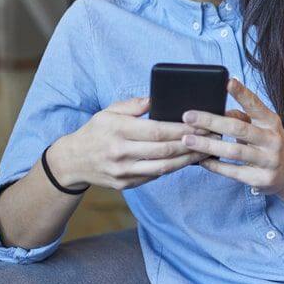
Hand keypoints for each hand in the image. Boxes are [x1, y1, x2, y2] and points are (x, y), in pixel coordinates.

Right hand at [61, 95, 222, 190]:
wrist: (71, 161)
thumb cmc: (96, 131)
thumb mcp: (109, 111)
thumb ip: (134, 105)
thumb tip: (158, 99)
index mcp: (118, 130)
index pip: (157, 130)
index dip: (182, 129)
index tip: (202, 125)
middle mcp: (120, 152)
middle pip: (164, 150)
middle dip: (192, 144)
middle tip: (212, 137)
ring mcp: (123, 171)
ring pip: (163, 168)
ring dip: (188, 160)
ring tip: (206, 151)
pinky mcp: (125, 184)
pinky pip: (155, 176)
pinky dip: (173, 168)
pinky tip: (187, 161)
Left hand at [180, 78, 283, 200]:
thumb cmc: (268, 143)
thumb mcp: (262, 127)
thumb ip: (242, 118)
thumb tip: (219, 111)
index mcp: (271, 122)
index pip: (255, 105)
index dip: (242, 93)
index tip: (227, 81)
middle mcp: (273, 140)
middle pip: (238, 128)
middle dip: (211, 122)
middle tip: (188, 116)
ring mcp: (268, 160)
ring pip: (234, 151)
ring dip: (208, 145)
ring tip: (187, 140)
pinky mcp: (261, 179)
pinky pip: (233, 172)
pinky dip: (215, 165)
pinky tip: (201, 160)